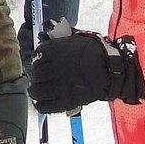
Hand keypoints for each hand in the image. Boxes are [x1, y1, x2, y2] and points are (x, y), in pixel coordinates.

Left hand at [27, 30, 144, 114]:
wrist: (110, 68)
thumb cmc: (94, 52)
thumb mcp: (74, 40)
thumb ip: (58, 41)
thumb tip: (43, 38)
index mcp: (56, 51)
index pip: (36, 56)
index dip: (34, 61)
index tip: (37, 64)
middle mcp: (55, 68)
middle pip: (35, 74)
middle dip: (34, 77)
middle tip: (35, 79)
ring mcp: (60, 85)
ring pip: (37, 91)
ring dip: (34, 91)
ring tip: (36, 91)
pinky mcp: (66, 100)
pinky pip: (45, 106)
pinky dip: (40, 105)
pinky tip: (41, 102)